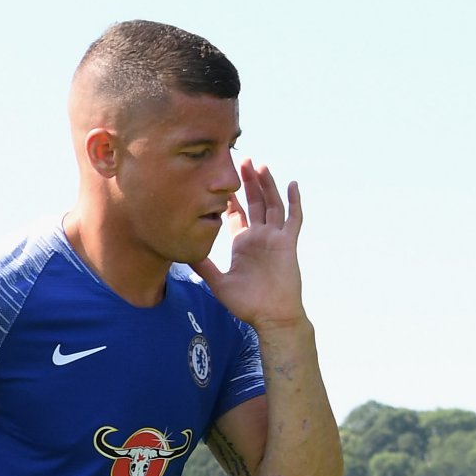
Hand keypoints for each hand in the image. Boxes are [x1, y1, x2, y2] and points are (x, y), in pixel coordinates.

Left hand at [192, 158, 303, 330]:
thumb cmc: (246, 303)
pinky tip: (291, 184)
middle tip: (240, 159)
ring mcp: (275, 238)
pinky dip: (294, 201)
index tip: (218, 180)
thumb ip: (203, 266)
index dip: (228, 197)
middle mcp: (259, 236)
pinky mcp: (288, 243)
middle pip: (254, 202)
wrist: (271, 316)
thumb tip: (181, 253)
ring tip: (259, 164)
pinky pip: (293, 218)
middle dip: (247, 182)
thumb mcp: (218, 281)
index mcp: (243, 243)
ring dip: (266, 184)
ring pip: (272, 204)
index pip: (235, 213)